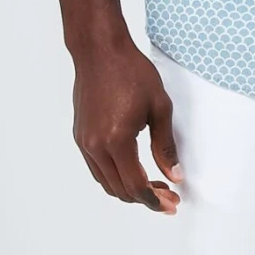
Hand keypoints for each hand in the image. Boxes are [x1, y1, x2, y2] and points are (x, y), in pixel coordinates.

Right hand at [71, 33, 184, 212]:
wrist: (99, 51)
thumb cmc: (131, 72)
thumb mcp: (159, 107)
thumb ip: (165, 146)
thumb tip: (174, 176)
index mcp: (116, 140)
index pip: (135, 186)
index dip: (155, 200)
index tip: (171, 203)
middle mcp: (95, 146)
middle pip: (119, 189)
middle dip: (145, 199)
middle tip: (168, 198)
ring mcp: (84, 141)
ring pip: (105, 182)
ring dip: (128, 190)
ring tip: (152, 188)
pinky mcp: (80, 135)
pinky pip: (96, 168)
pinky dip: (114, 177)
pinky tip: (132, 171)